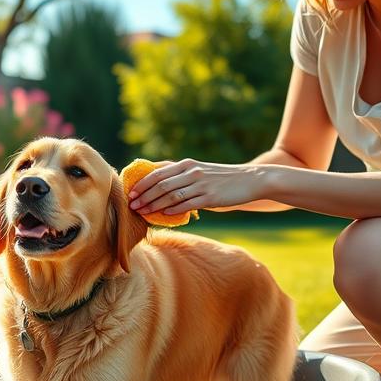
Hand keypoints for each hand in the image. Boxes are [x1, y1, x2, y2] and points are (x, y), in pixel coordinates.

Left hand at [127, 158, 263, 215]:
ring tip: (142, 212)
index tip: (130, 192)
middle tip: (131, 205)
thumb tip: (157, 182)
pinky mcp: (210, 197)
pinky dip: (173, 211)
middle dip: (143, 195)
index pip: (157, 172)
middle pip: (160, 184)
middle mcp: (191, 172)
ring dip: (153, 205)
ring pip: (170, 195)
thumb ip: (180, 175)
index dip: (141, 183)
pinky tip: (163, 216)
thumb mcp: (198, 170)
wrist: (250, 180)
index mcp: (186, 164)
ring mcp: (200, 184)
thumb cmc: (221, 178)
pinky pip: (186, 205)